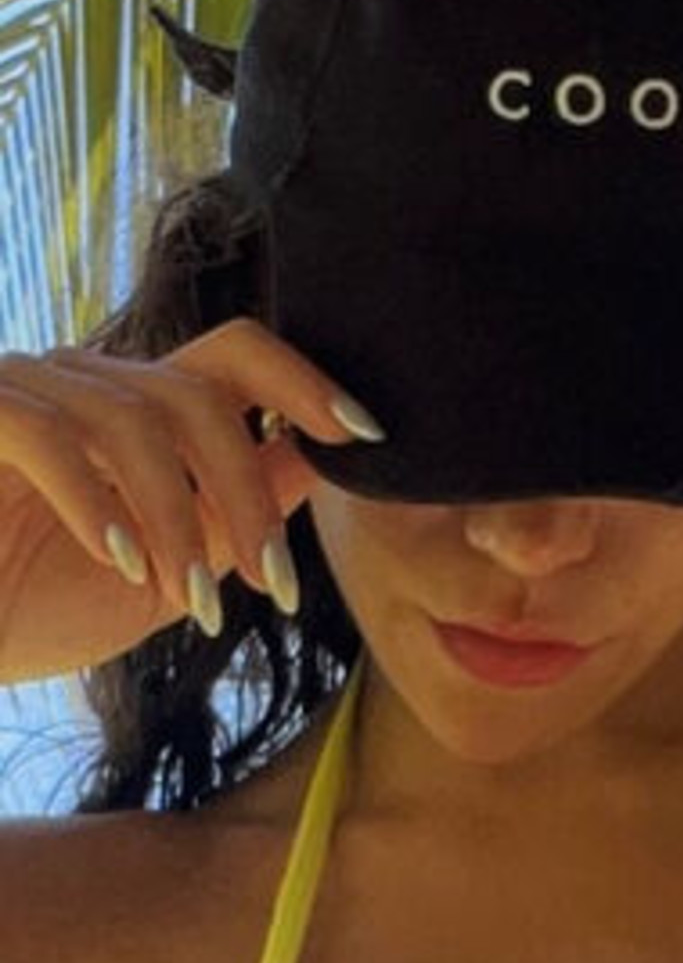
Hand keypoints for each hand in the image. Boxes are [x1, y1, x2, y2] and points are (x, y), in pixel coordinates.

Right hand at [0, 317, 384, 683]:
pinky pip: (51, 436)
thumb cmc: (33, 603)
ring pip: (138, 419)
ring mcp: (26, 391)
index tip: (368, 434)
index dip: (307, 382)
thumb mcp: (166, 566)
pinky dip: (101, 503)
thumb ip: (232, 510)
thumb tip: (315, 462)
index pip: (239, 358)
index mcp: (142, 410)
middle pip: (204, 395)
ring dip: (182, 520)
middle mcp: (89, 383)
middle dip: (250, 493)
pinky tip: (124, 565)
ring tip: (196, 604)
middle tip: (273, 584)